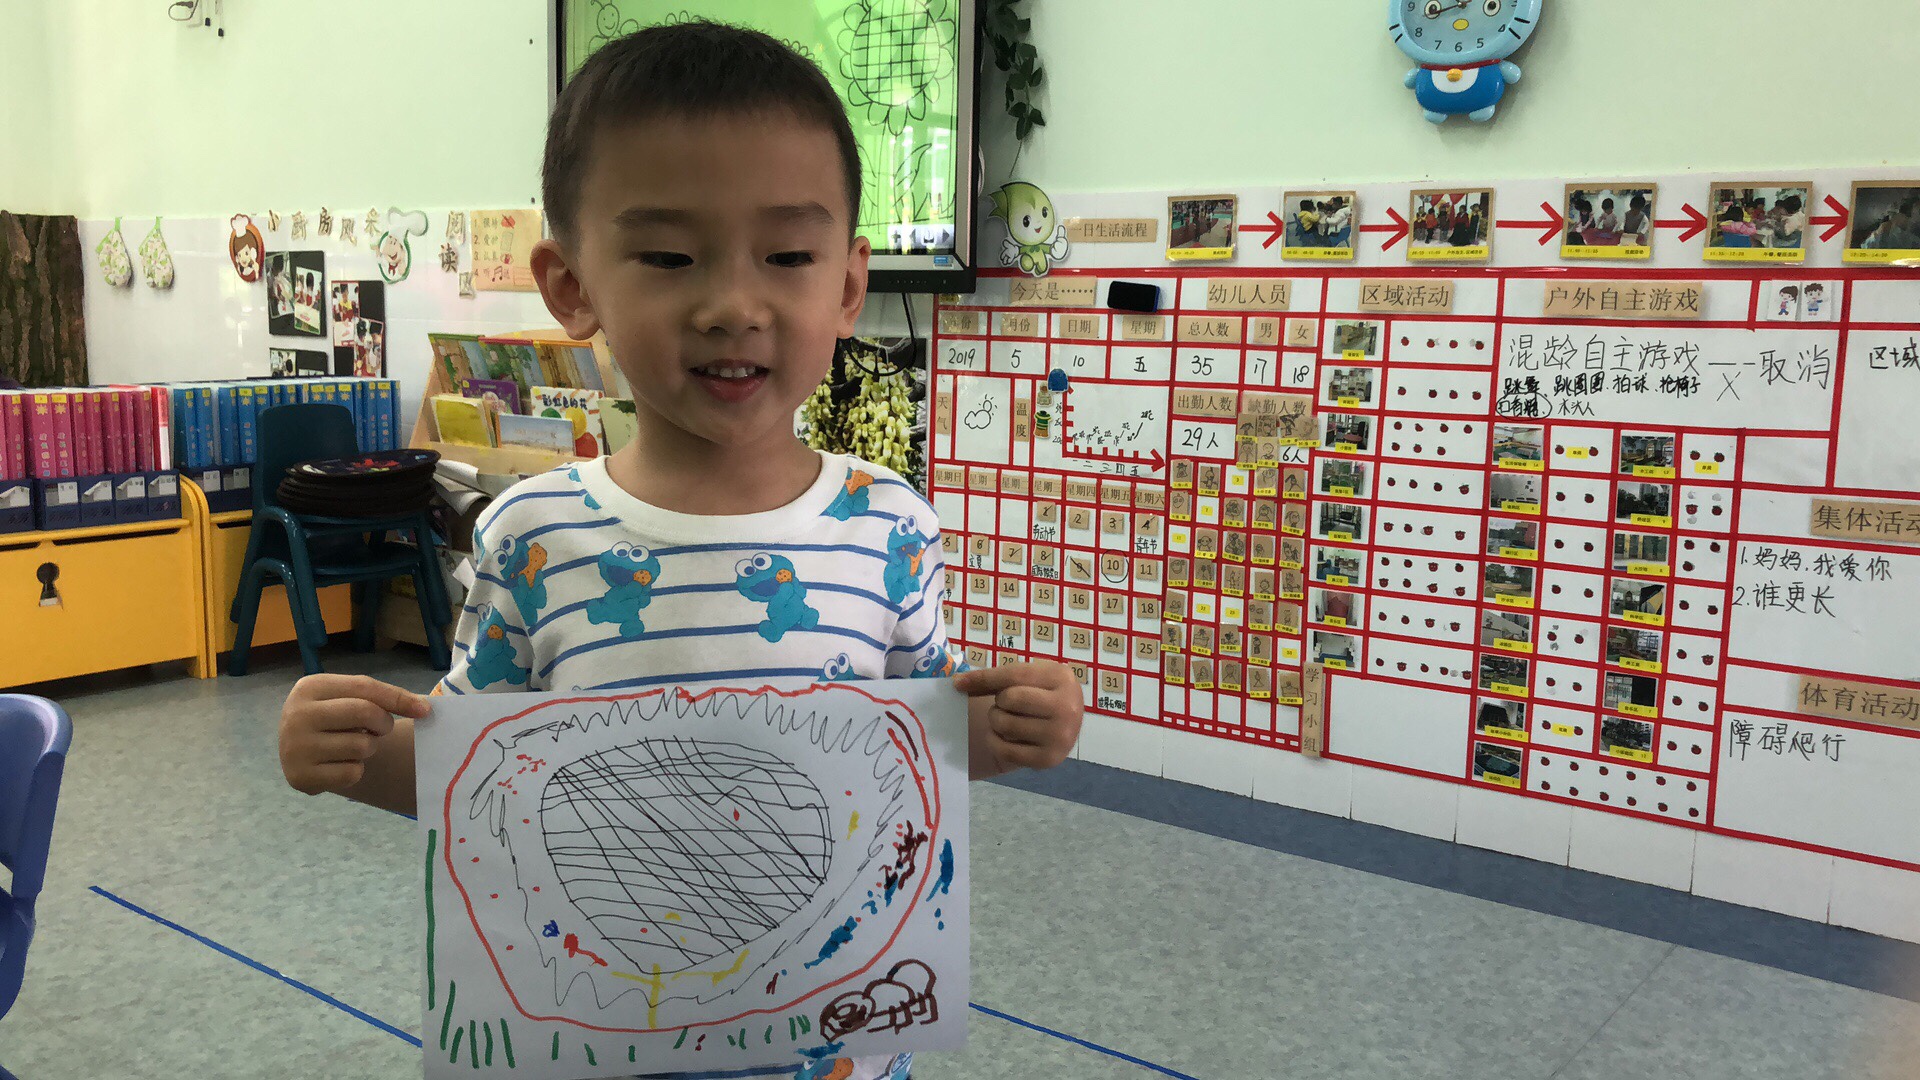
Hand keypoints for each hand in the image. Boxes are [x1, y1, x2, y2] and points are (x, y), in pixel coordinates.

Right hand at [279, 673, 429, 796]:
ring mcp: (294, 748)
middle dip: (383, 723)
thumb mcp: (350, 697)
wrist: (301, 749)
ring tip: (353, 744)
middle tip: (379, 729)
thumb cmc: (334, 717)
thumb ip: (384, 697)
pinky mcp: (300, 776)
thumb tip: (425, 708)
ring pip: (361, 746)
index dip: (399, 698)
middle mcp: (296, 715)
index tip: (424, 710)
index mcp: (310, 687)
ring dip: (369, 748)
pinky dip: (356, 770)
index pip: (365, 688)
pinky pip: (351, 773)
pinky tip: (341, 763)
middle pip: (365, 713)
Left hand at [954, 660, 1083, 774]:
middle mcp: (1068, 707)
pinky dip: (995, 742)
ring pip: (1006, 724)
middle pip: (1010, 698)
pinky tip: (1003, 737)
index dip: (983, 677)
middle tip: (1008, 705)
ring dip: (997, 721)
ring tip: (1009, 719)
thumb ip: (994, 679)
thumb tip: (958, 683)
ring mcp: (1062, 736)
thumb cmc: (1039, 694)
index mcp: (1062, 677)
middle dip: (1000, 702)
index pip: (1014, 675)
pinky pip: (1006, 750)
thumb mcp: (1026, 678)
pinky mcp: (1050, 759)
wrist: (1062, 723)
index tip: (958, 683)